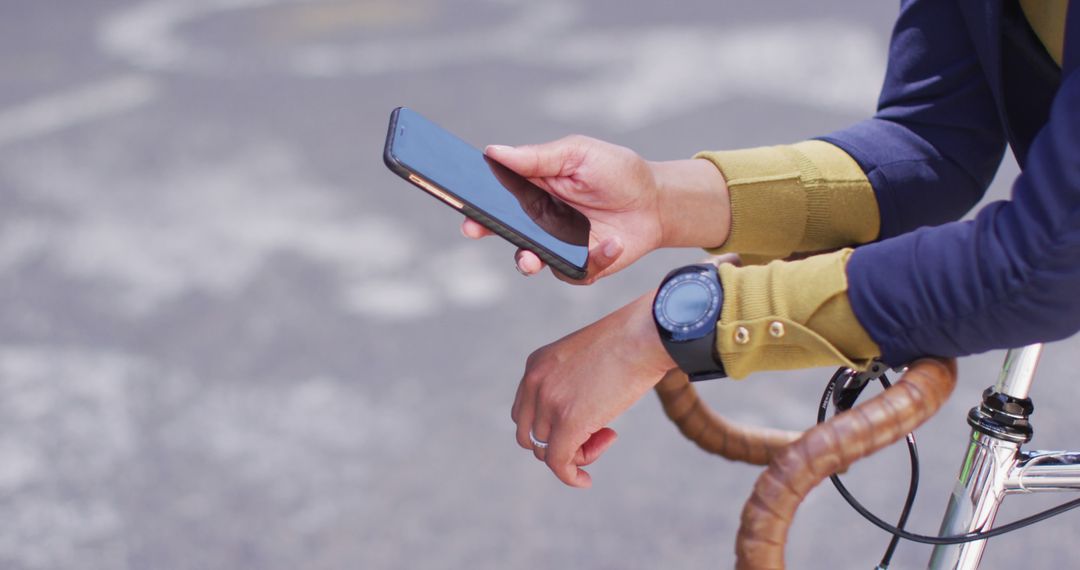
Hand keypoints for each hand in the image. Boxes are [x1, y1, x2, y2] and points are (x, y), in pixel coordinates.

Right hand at [463, 136, 729, 283]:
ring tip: (531, 258)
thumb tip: (494, 151)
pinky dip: (593, 260)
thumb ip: (538, 157)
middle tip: (474, 230)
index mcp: (533, 188)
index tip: (460, 198)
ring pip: (529, 259)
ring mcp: (557, 245)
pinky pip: (571, 272)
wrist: (656, 203)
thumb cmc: (617, 172)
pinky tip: (612, 243)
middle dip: (485, 230)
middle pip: (502, 229)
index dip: (476, 198)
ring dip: (527, 259)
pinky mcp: (579, 266)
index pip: (497, 194)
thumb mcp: (579, 154)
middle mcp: (539, 220)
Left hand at [512, 291, 675, 486]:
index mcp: (535, 365)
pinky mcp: (569, 421)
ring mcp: (548, 402)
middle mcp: (534, 383)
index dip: (549, 428)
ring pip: (546, 452)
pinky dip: (571, 476)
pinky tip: (585, 480)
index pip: (524, 413)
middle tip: (597, 434)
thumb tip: (578, 414)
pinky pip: (559, 463)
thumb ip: (572, 383)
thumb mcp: (586, 359)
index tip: (581, 425)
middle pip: (530, 435)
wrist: (644, 336)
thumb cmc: (628, 343)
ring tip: (606, 437)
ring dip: (576, 454)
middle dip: (559, 444)